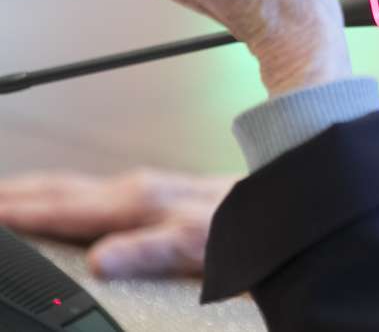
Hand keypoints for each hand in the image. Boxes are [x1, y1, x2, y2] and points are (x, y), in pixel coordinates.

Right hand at [0, 169, 236, 278]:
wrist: (281, 204)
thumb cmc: (243, 226)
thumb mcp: (197, 245)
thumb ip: (148, 251)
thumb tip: (101, 261)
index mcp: (136, 201)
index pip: (60, 207)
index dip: (16, 213)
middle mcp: (136, 188)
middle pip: (57, 189)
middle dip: (12, 194)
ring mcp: (144, 188)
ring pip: (73, 186)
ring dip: (32, 191)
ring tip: (2, 199)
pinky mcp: (154, 193)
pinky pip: (92, 191)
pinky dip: (61, 196)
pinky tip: (59, 204)